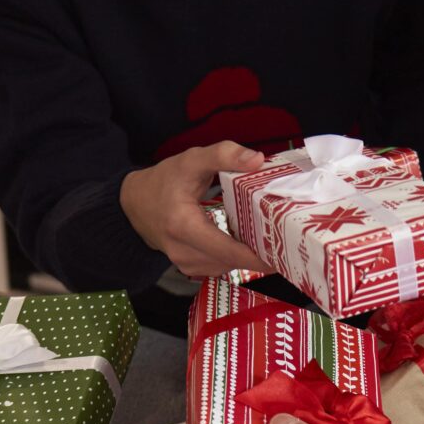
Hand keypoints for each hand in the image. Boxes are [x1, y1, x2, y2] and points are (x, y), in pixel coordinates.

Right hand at [120, 143, 271, 279]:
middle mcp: (184, 253)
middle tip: (290, 242)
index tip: (284, 252)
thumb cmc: (163, 182)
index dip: (258, 255)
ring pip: (229, 266)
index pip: (228, 250)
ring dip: (251, 256)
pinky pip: (222, 266)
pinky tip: (252, 243)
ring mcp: (187, 265)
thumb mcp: (190, 160)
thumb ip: (223, 155)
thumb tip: (258, 159)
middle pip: (233, 261)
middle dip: (262, 254)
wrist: (134, 205)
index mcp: (184, 227)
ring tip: (275, 241)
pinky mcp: (191, 268)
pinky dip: (238, 256)